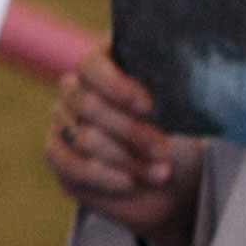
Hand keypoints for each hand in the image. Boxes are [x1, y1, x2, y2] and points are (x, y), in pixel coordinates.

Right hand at [45, 56, 198, 245]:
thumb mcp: (178, 107)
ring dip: (126, 159)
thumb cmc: (170, 131)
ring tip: (158, 172)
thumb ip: (171, 90)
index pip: (91, 64)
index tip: (148, 106)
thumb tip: (188, 85)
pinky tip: (132, 182)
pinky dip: (108, 178)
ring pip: (85, 138)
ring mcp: (62, 121)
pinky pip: (75, 167)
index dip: (116, 85)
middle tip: (163, 150)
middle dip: (131, 131)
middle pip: (88, 104)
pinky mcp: (58, 155)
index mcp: (102, 64)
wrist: (163, 175)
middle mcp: (75, 89)